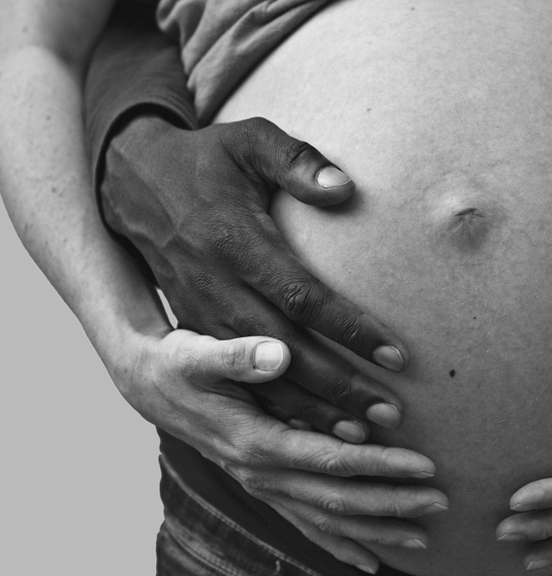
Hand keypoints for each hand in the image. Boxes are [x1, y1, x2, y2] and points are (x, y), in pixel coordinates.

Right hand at [102, 115, 407, 440]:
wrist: (131, 181)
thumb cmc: (207, 159)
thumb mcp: (250, 141)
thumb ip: (298, 161)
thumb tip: (346, 189)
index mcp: (235, 242)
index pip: (302, 296)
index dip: (350, 329)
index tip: (396, 354)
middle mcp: (216, 285)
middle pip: (285, 350)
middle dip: (339, 386)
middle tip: (390, 412)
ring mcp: (202, 313)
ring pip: (258, 376)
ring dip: (311, 409)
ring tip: (362, 434)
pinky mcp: (195, 328)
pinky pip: (237, 379)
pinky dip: (276, 407)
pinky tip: (312, 430)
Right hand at [115, 326, 447, 573]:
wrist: (150, 384)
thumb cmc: (178, 364)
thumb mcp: (197, 353)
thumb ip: (239, 355)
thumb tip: (279, 353)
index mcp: (255, 441)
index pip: (331, 460)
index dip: (380, 465)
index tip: (424, 465)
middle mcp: (261, 474)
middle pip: (337, 500)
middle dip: (392, 504)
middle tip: (440, 503)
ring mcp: (262, 486)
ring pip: (326, 520)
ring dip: (376, 530)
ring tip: (423, 539)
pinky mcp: (264, 485)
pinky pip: (307, 525)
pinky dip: (341, 543)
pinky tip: (370, 560)